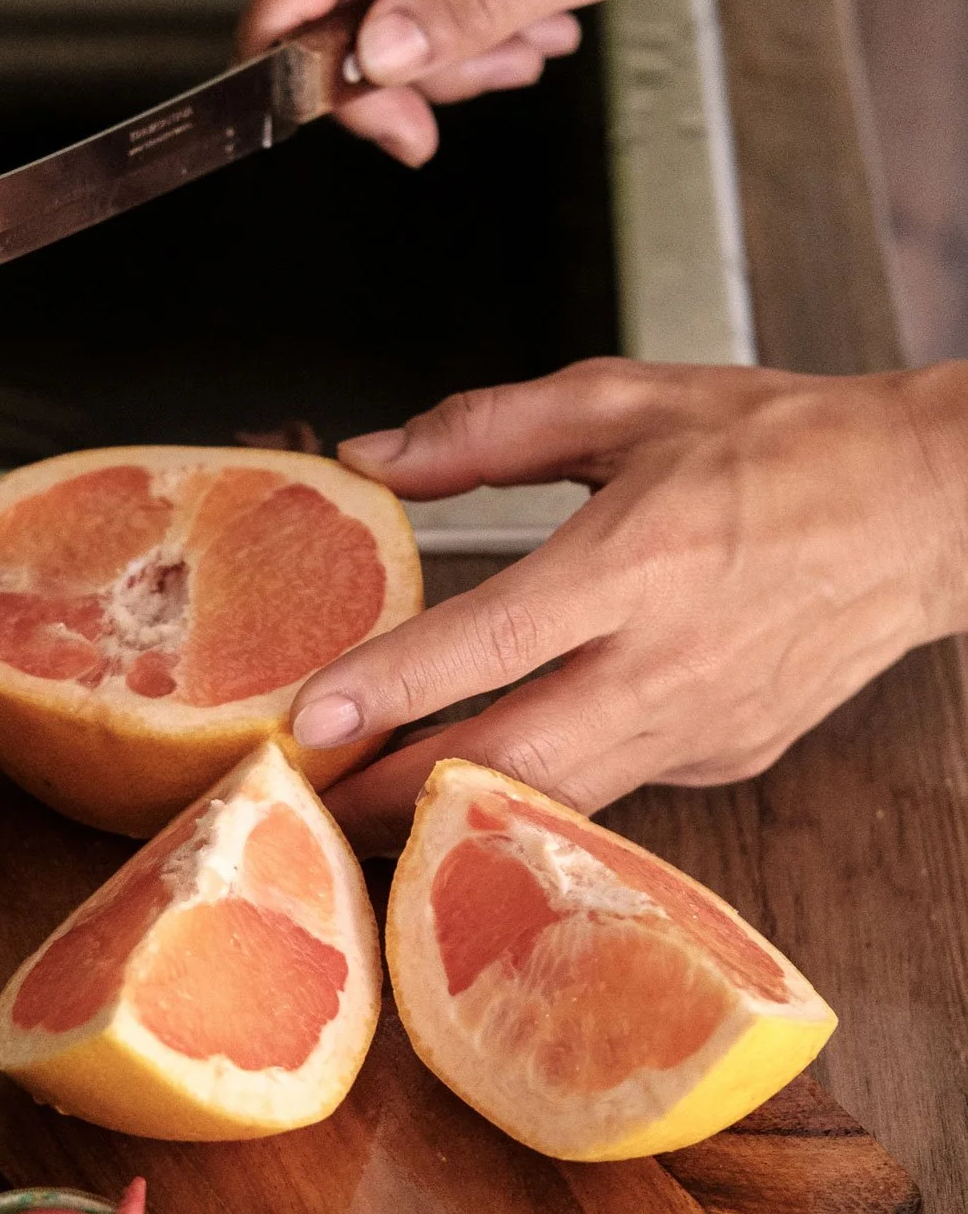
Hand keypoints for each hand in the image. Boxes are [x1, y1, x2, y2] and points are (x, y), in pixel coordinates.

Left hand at [292, 359, 967, 852]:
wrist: (933, 510)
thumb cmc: (790, 447)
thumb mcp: (631, 402)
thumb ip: (487, 430)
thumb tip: (374, 454)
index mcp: (640, 560)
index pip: (493, 642)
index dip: (393, 689)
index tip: (311, 720)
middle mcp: (668, 661)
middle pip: (508, 764)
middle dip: (393, 798)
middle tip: (308, 807)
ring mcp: (700, 727)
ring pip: (553, 799)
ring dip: (454, 810)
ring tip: (369, 805)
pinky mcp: (724, 760)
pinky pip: (611, 786)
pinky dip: (543, 788)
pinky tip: (496, 771)